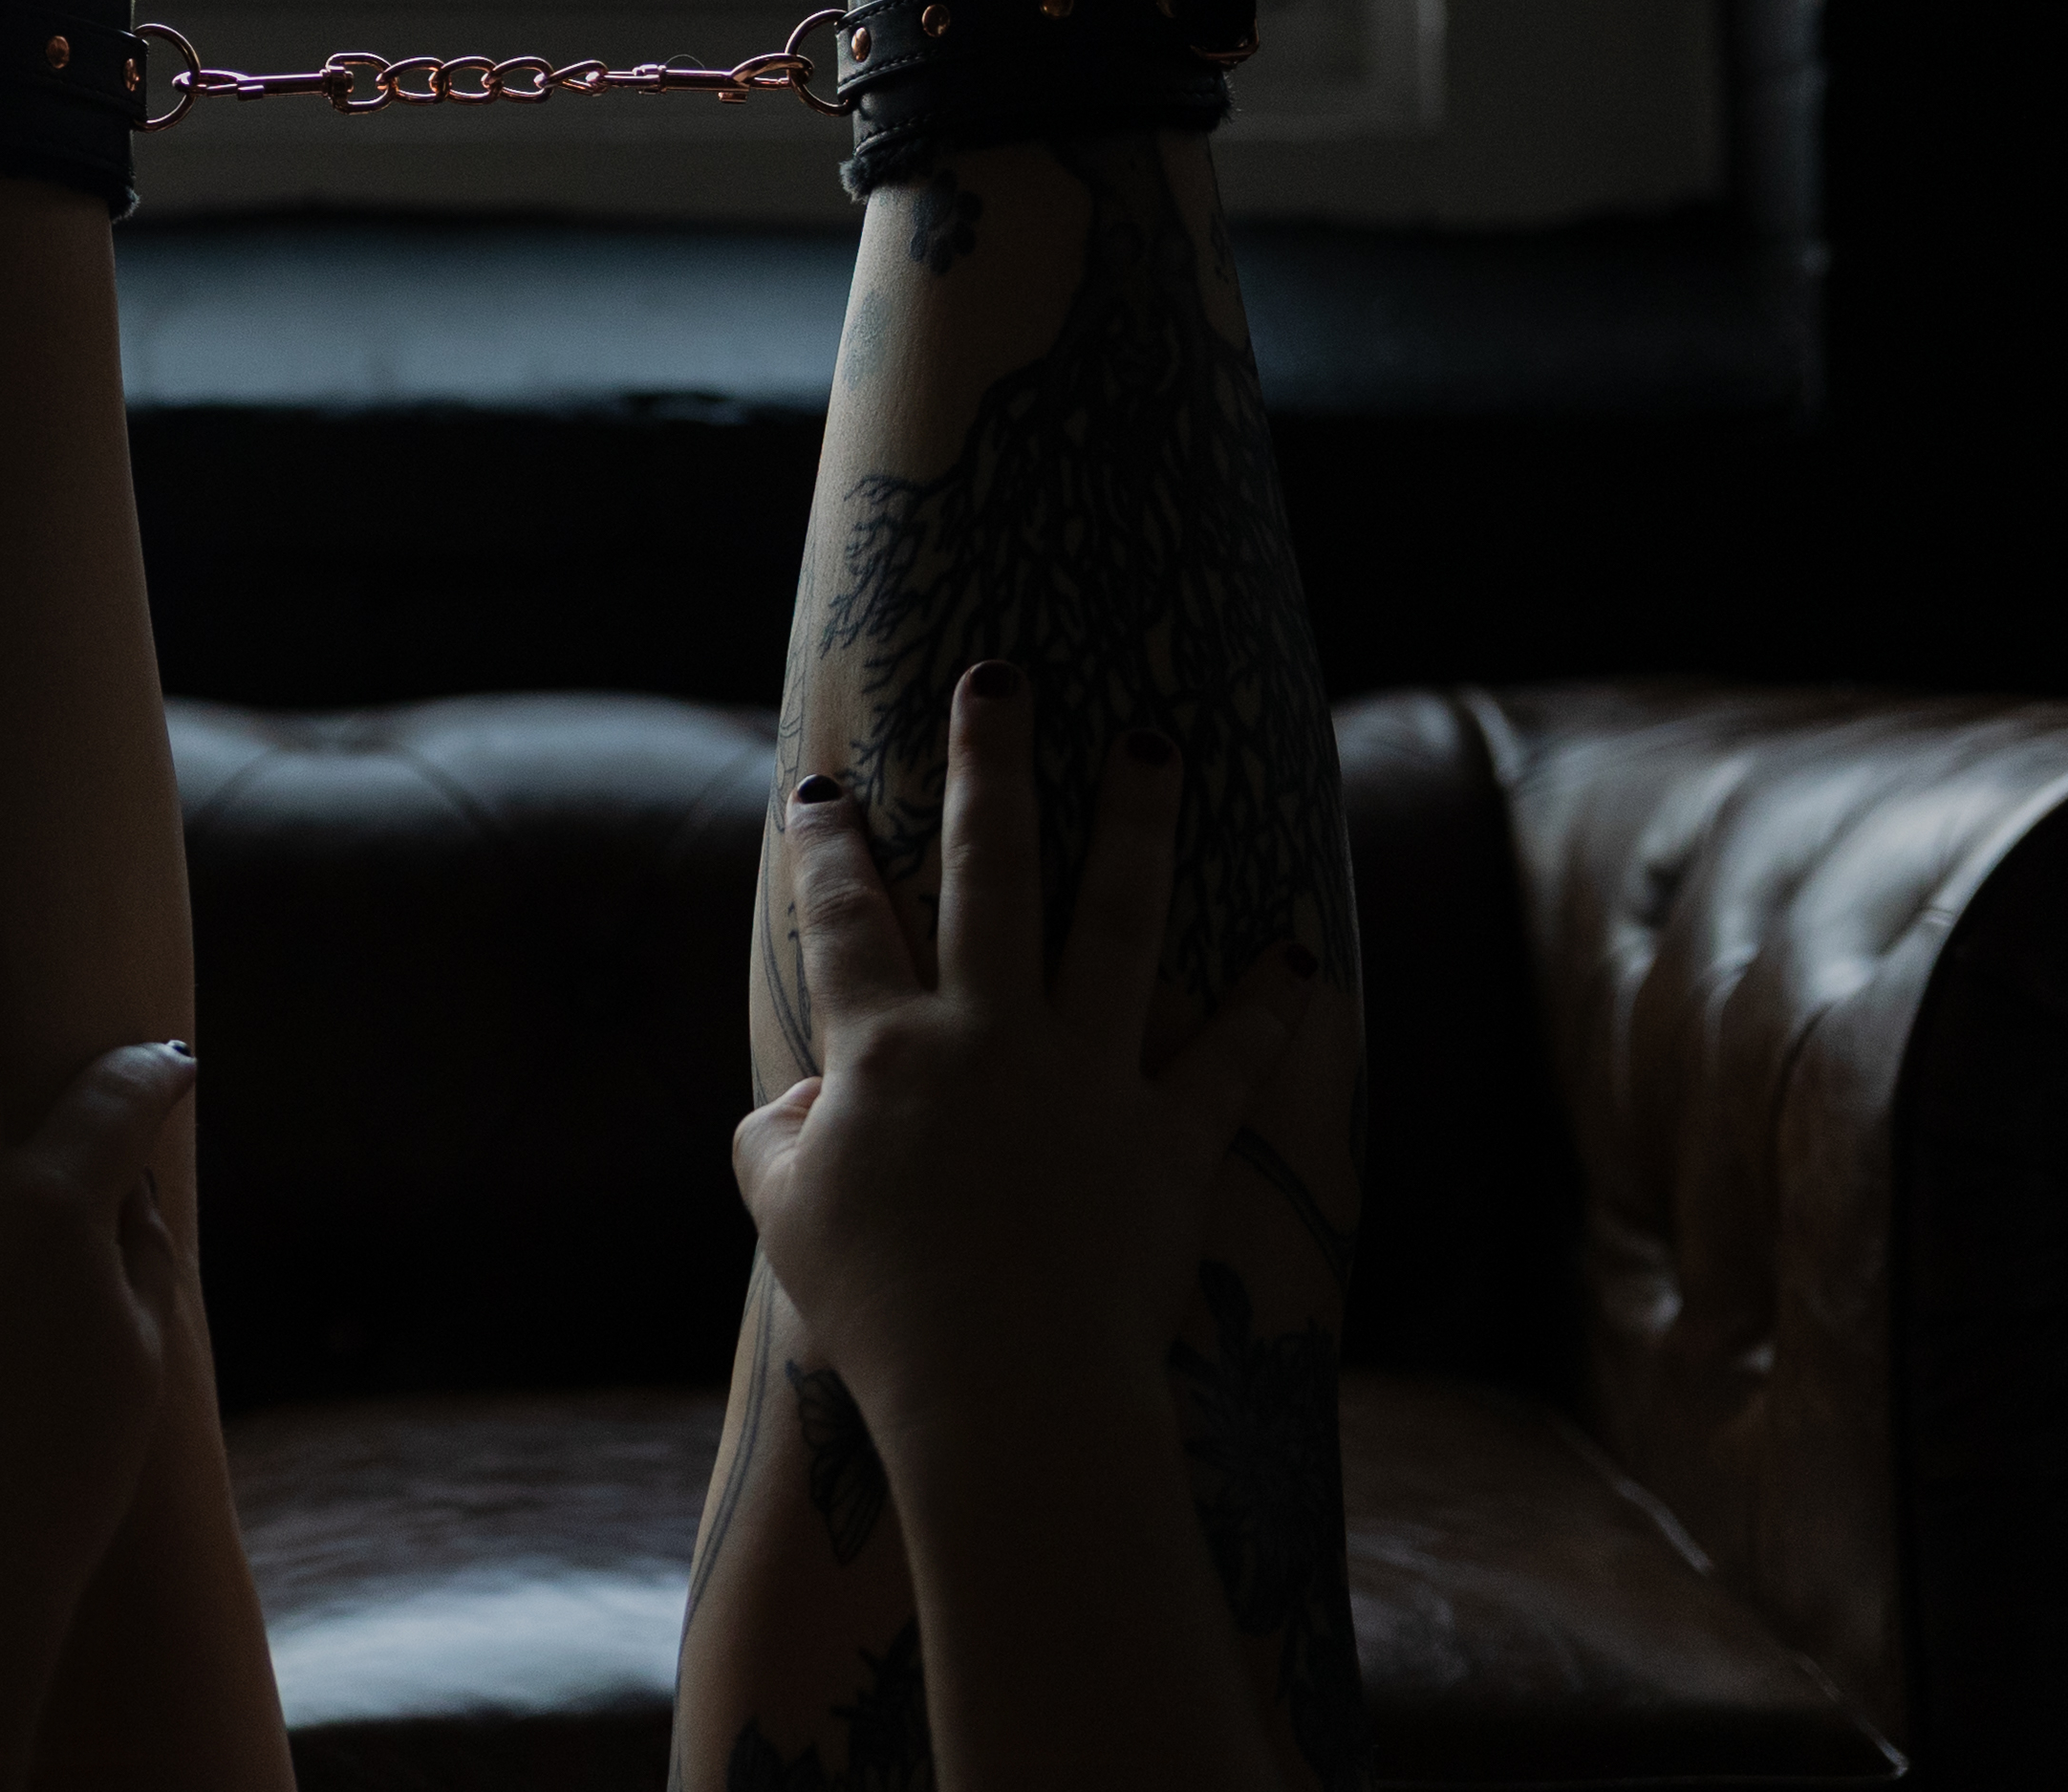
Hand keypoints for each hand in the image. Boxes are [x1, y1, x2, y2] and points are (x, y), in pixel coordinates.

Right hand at [731, 664, 1316, 1463]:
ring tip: (1156, 746)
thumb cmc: (880, 1312)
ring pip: (1119, 922)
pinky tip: (1294, 945)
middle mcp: (989, 1034)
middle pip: (992, 870)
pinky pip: (1227, 1058)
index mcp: (884, 1052)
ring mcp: (1088, 1078)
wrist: (1008, 1391)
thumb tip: (796, 1104)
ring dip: (1139, 825)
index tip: (822, 785)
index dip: (824, 847)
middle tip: (1000, 676)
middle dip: (992, 762)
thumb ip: (773, 1141)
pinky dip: (1268, 1005)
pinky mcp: (1168, 1139)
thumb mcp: (782, 1220)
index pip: (843, 920)